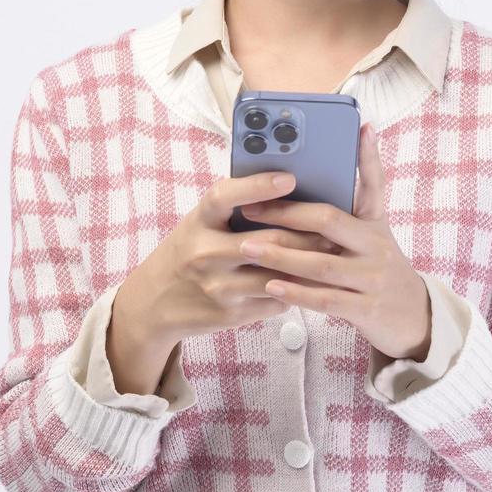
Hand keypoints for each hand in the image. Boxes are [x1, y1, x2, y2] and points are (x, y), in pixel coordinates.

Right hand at [113, 169, 349, 352]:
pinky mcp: (230, 314)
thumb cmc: (188, 251)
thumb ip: (234, 210)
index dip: (258, 186)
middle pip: (267, 239)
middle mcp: (205, 253)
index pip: (227, 196)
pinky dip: (296, 290)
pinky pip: (275, 300)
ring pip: (277, 274)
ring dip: (309, 265)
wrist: (155, 302)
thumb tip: (288, 189)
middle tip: (336, 226)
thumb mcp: (200, 224)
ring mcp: (218, 287)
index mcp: (198, 221)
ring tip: (335, 253)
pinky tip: (314, 282)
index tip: (290, 177)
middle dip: (306, 233)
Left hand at [236, 122, 432, 361]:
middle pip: (330, 221)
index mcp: (375, 224)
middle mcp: (376, 247)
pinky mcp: (365, 309)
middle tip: (250, 208)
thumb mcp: (373, 236)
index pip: (374, 184)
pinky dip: (296, 292)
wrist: (413, 318)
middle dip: (287, 213)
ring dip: (281, 255)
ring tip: (248, 247)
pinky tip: (271, 285)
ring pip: (321, 263)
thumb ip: (348, 213)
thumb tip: (317, 183)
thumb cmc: (378, 269)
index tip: (362, 127)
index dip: (369, 156)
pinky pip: (325, 299)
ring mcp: (372, 278)